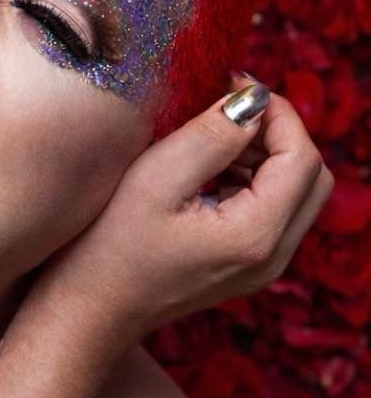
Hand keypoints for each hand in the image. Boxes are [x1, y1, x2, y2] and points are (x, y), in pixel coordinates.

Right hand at [28, 78, 334, 347]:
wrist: (86, 310)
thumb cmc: (106, 248)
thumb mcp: (154, 179)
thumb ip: (211, 135)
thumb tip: (251, 100)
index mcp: (255, 235)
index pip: (302, 156)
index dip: (276, 112)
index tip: (232, 86)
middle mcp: (271, 258)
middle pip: (311, 176)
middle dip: (278, 133)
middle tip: (228, 110)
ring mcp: (260, 269)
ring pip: (295, 194)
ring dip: (265, 156)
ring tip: (212, 139)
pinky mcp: (244, 269)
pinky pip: (272, 214)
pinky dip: (253, 182)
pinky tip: (207, 173)